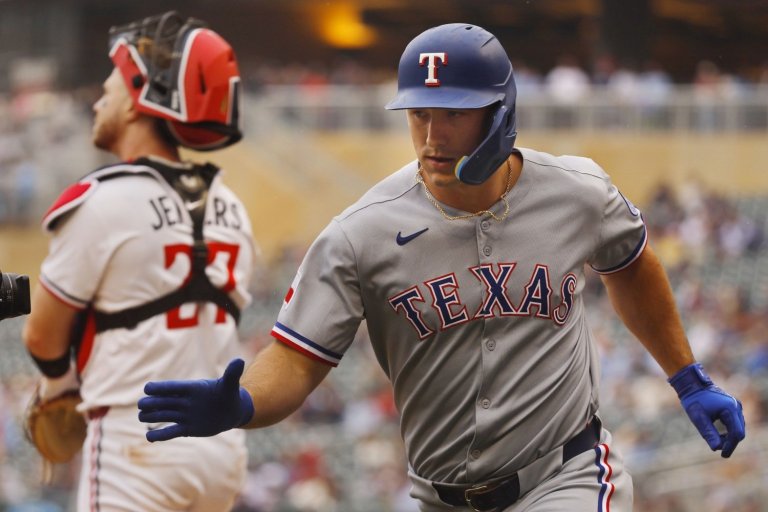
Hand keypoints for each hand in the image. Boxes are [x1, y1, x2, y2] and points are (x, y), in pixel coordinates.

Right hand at [137, 358, 253, 441]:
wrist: (231, 411)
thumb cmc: (228, 393)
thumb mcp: (230, 384)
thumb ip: (232, 374)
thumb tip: (239, 360)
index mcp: (192, 388)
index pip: (173, 387)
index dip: (161, 388)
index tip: (148, 388)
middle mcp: (184, 401)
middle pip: (164, 401)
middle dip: (153, 403)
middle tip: (142, 405)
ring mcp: (184, 415)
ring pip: (164, 415)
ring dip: (152, 416)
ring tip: (141, 417)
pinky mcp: (186, 428)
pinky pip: (171, 432)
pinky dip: (160, 434)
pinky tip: (149, 436)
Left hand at [668, 363, 745, 457]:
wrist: (692, 385)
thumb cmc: (694, 400)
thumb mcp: (699, 418)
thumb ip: (708, 433)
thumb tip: (717, 448)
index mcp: (730, 409)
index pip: (736, 433)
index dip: (730, 446)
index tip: (723, 455)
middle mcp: (736, 407)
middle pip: (739, 431)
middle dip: (730, 442)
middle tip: (720, 451)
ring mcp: (735, 406)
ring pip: (738, 427)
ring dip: (729, 437)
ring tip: (716, 442)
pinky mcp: (732, 406)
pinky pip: (734, 422)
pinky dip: (729, 430)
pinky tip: (719, 435)